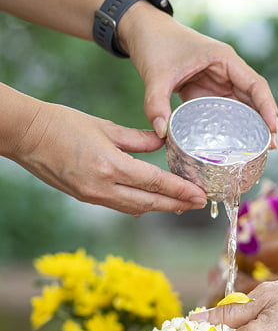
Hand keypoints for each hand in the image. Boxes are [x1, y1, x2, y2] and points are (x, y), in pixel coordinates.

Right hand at [10, 98, 206, 215]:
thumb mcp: (105, 127)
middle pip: (150, 202)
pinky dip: (140, 204)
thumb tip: (163, 145)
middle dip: (178, 204)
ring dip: (161, 207)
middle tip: (200, 203)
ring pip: (136, 207)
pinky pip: (120, 206)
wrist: (25, 135)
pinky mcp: (86, 198)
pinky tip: (153, 201)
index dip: (180, 191)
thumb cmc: (63, 123)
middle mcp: (103, 187)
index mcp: (110, 166)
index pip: (155, 183)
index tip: (199, 195)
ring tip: (182, 204)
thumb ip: (138, 140)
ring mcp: (93, 196)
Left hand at [119, 5, 277, 145]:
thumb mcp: (155, 73)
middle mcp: (228, 71)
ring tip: (259, 151)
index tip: (272, 129)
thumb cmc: (155, 43)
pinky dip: (235, 127)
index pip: (256, 84)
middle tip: (270, 148)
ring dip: (253, 127)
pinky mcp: (209, 92)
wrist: (143, 31)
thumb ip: (155, 103)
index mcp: (224, 59)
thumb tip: (162, 133)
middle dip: (265, 122)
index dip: (267, 107)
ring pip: (244, 106)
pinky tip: (237, 145)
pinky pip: (228, 111)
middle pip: (256, 98)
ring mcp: (220, 82)